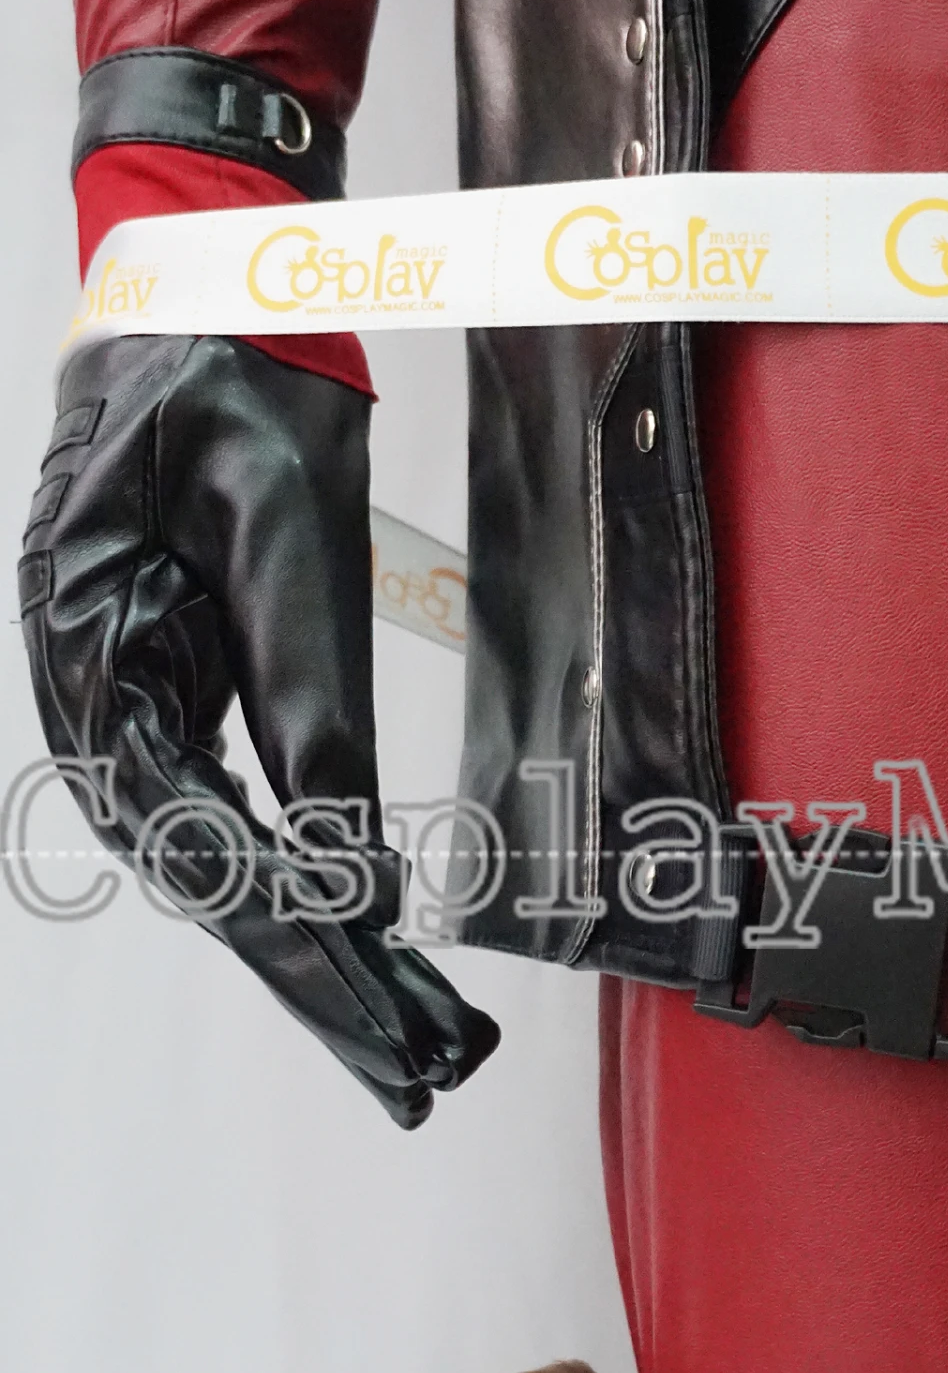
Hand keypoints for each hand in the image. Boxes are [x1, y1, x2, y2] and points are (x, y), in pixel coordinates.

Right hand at [19, 333, 499, 1127]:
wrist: (205, 289)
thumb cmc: (232, 386)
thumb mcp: (283, 537)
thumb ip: (310, 707)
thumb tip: (353, 874)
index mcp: (96, 662)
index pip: (203, 849)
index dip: (302, 949)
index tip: (388, 1026)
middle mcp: (101, 705)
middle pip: (218, 886)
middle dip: (325, 989)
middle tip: (426, 1083)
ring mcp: (135, 703)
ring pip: (232, 863)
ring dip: (327, 955)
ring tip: (422, 1045)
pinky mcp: (182, 692)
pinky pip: (242, 813)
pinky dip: (311, 882)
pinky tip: (369, 946)